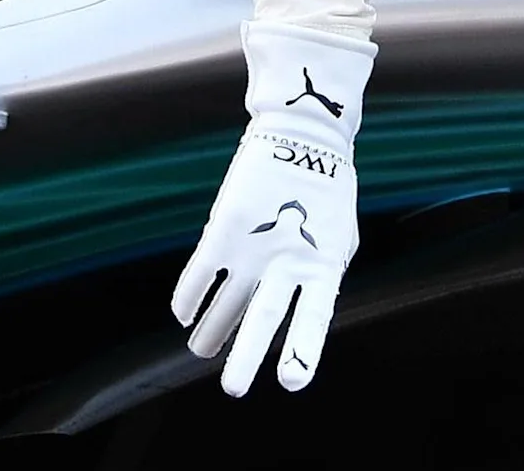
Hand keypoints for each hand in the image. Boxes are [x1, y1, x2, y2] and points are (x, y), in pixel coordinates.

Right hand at [170, 24, 373, 394]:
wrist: (303, 133)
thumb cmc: (327, 189)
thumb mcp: (339, 235)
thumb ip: (323, 273)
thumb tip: (305, 307)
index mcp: (323, 263)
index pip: (313, 315)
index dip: (302, 349)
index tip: (291, 382)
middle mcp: (287, 259)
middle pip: (264, 319)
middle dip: (246, 357)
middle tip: (233, 390)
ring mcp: (254, 245)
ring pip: (227, 302)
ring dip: (212, 330)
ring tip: (200, 351)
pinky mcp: (225, 227)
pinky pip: (201, 272)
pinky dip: (190, 295)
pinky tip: (183, 315)